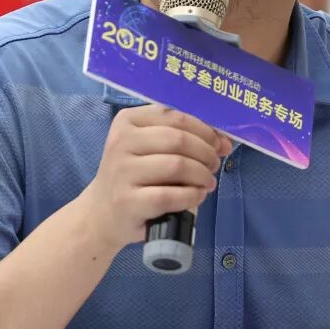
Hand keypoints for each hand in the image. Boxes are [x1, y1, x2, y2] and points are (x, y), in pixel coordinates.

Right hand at [81, 105, 232, 250]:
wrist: (104, 213)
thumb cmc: (137, 175)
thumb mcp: (152, 148)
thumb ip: (184, 137)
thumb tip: (225, 141)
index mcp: (129, 121)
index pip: (175, 116)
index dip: (205, 129)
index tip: (220, 143)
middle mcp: (121, 142)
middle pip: (179, 139)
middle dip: (206, 152)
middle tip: (214, 164)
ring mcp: (122, 172)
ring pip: (177, 165)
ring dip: (202, 175)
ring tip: (208, 182)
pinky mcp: (127, 201)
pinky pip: (170, 195)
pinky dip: (192, 195)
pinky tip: (198, 195)